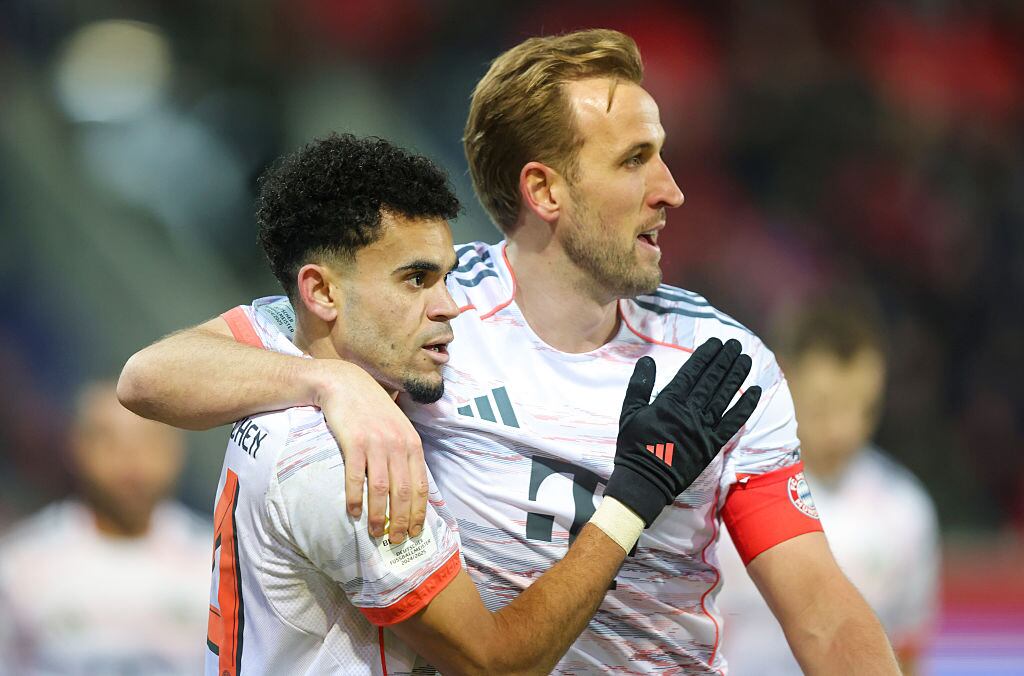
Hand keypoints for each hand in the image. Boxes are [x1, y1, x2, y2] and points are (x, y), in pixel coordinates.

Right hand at [312, 361, 426, 543]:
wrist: (346, 384)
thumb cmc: (373, 409)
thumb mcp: (398, 427)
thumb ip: (405, 453)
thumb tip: (410, 488)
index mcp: (412, 443)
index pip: (420, 485)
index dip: (419, 511)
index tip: (416, 531)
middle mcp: (398, 444)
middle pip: (403, 491)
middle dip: (402, 520)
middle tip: (397, 540)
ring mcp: (376, 443)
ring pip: (381, 488)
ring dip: (379, 515)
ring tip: (376, 533)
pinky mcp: (354, 442)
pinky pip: (355, 477)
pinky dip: (355, 498)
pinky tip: (354, 513)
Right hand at [604, 338, 761, 525]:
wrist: (644, 481)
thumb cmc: (634, 446)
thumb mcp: (629, 412)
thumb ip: (640, 385)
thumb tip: (647, 360)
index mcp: (668, 403)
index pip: (692, 373)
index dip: (705, 356)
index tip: (716, 343)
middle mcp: (689, 412)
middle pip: (711, 381)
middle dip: (724, 360)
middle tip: (735, 344)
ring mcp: (703, 428)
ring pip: (724, 397)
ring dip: (736, 376)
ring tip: (745, 359)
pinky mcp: (712, 445)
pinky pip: (732, 423)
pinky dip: (744, 407)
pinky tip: (754, 391)